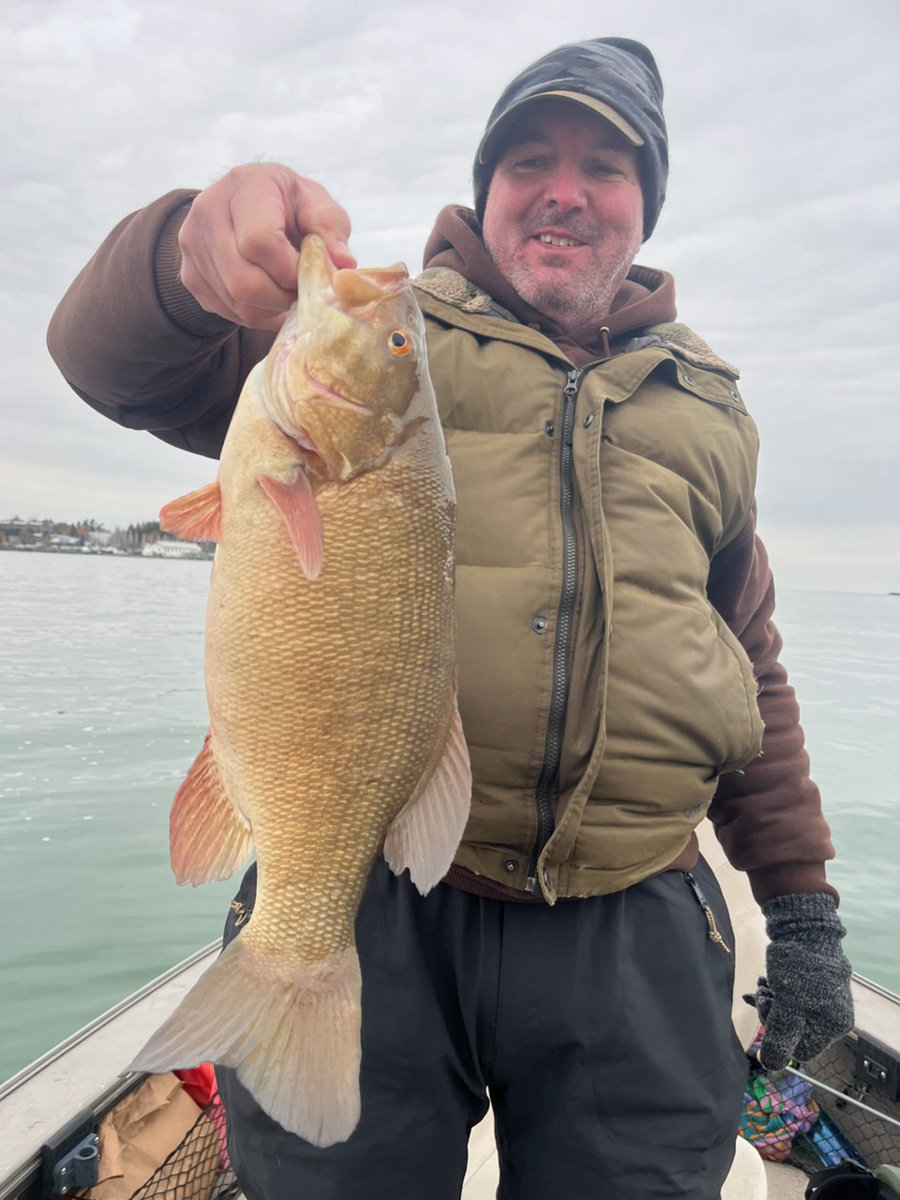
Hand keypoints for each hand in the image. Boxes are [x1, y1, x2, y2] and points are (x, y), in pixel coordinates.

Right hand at [179, 163, 355, 329]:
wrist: (246, 208)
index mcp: (245, 184)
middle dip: (282, 296)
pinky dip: (256, 313)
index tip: (307, 271)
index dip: (290, 269)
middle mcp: (208, 211)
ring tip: (287, 292)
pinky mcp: (189, 274)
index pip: (260, 241)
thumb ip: (330, 228)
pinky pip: (227, 310)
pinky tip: (269, 297)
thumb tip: (343, 265)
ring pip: (237, 301)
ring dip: (272, 308)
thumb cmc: (289, 205)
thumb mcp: (315, 204)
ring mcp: (193, 245)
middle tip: (300, 289)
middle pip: (245, 280)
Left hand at [745, 892, 853, 1069]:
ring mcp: (823, 998)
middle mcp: (832, 1015)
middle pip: (795, 1032)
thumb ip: (780, 1036)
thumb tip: (770, 1064)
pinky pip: (791, 999)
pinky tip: (763, 982)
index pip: (801, 1050)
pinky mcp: (811, 984)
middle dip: (774, 1016)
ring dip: (772, 1002)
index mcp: (833, 1025)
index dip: (780, 1037)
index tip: (770, 1012)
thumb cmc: (799, 969)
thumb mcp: (788, 1006)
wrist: (803, 926)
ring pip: (790, 1013)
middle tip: (764, 995)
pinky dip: (776, 992)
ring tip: (762, 985)